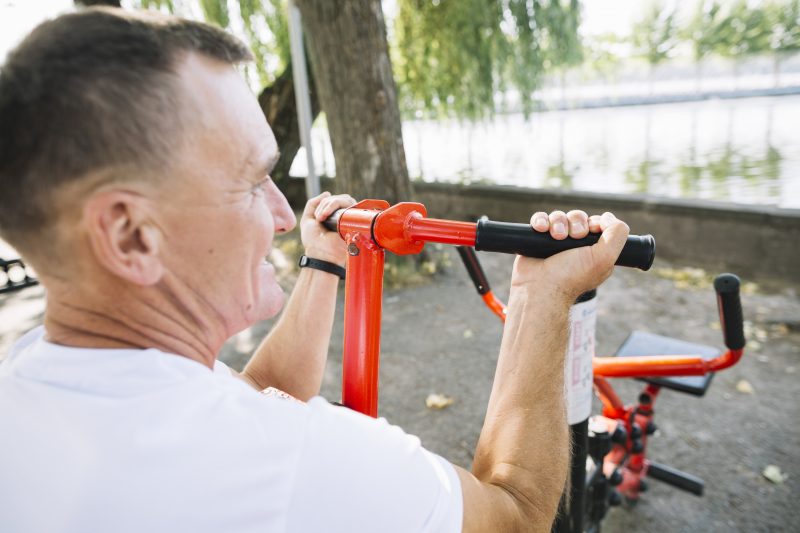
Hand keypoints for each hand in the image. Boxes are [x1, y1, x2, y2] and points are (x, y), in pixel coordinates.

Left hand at [300, 192, 355, 265]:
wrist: (320, 253)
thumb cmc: (313, 241)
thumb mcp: (307, 219)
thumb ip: (313, 203)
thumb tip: (328, 193)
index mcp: (334, 215)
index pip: (334, 199)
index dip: (324, 203)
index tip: (317, 217)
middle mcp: (344, 216)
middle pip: (340, 198)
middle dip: (326, 204)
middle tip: (319, 218)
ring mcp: (351, 218)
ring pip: (345, 199)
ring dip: (330, 205)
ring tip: (322, 218)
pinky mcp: (356, 221)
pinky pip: (350, 205)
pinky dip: (335, 206)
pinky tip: (328, 217)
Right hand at [512, 209, 628, 300]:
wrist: (539, 287)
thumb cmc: (570, 277)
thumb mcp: (604, 258)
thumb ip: (617, 234)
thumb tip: (608, 216)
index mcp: (593, 251)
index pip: (597, 224)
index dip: (594, 223)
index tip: (591, 230)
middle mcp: (574, 246)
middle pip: (577, 217)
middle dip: (575, 223)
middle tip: (572, 237)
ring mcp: (554, 243)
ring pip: (558, 216)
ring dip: (557, 222)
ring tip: (556, 236)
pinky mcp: (537, 239)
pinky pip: (540, 219)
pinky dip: (541, 221)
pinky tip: (541, 229)